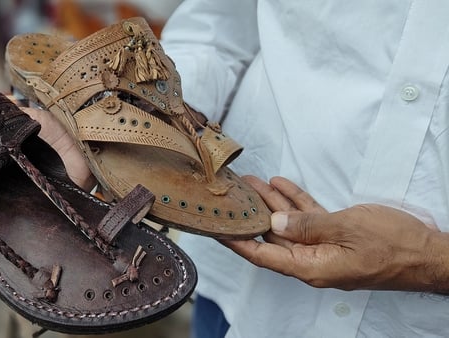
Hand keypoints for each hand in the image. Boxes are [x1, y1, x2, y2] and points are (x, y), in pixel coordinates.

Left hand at [222, 176, 448, 291]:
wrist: (428, 252)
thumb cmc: (393, 245)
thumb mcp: (347, 229)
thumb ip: (307, 226)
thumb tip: (275, 223)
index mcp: (310, 266)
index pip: (262, 255)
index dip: (237, 242)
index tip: (216, 230)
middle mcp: (312, 260)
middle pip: (272, 236)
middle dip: (252, 213)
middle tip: (234, 192)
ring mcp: (324, 249)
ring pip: (289, 224)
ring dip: (272, 203)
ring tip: (252, 181)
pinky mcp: (336, 237)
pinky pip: (309, 219)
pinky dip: (296, 202)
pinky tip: (281, 185)